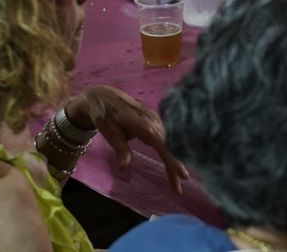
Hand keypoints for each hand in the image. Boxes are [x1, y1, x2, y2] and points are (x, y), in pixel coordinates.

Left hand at [64, 86, 188, 192]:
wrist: (103, 96)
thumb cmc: (104, 114)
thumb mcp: (108, 131)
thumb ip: (119, 148)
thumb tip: (124, 168)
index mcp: (143, 123)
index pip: (162, 144)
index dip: (173, 159)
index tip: (183, 174)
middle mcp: (153, 120)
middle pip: (169, 146)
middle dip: (175, 167)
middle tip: (178, 190)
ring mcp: (156, 119)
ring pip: (170, 143)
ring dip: (174, 162)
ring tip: (176, 183)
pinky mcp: (155, 121)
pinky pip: (166, 139)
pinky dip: (170, 153)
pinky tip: (172, 165)